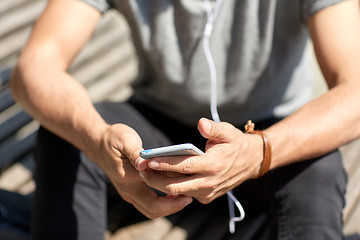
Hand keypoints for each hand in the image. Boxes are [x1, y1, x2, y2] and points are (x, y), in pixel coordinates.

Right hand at [87, 123, 191, 217]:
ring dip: (167, 207)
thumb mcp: (125, 139)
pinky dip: (161, 202)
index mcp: (128, 178)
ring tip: (184, 197)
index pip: (152, 197)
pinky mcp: (130, 190)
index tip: (187, 191)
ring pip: (150, 209)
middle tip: (189, 198)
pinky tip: (172, 192)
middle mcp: (128, 190)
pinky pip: (147, 203)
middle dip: (172, 207)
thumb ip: (135, 152)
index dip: (170, 199)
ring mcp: (128, 192)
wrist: (98, 144)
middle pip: (152, 209)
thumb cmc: (113, 139)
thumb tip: (144, 163)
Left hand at [140, 118, 262, 203]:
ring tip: (147, 172)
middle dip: (155, 179)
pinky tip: (161, 176)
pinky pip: (185, 194)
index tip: (149, 160)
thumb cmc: (235, 144)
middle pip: (175, 186)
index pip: (184, 166)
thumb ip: (214, 128)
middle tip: (141, 169)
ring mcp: (208, 193)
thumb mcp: (228, 132)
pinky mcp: (207, 197)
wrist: (251, 162)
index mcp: (213, 165)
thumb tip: (201, 123)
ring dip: (161, 184)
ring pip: (178, 192)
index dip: (166, 164)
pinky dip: (172, 187)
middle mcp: (209, 182)